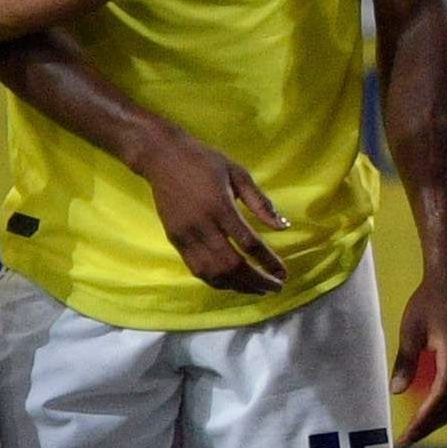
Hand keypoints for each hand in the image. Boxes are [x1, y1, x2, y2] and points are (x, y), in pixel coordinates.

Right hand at [135, 129, 289, 294]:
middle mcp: (201, 226)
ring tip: (257, 289)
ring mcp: (185, 236)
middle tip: (275, 288)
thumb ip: (261, 202)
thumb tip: (284, 226)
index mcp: (220, 207)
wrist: (162, 158)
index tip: (283, 274)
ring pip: (212, 272)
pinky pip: (196, 268)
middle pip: (231, 264)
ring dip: (237, 286)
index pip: (248, 243)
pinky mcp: (174, 240)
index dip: (268, 262)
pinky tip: (233, 283)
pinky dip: (216, 281)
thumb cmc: (205, 162)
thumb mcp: (239, 174)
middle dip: (255, 281)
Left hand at [393, 262, 446, 440]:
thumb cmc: (429, 301)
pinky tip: (436, 409)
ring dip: (440, 417)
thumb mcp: (410, 330)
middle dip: (430, 425)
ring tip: (419, 428)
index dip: (423, 420)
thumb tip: (395, 392)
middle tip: (408, 439)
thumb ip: (405, 363)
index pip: (440, 398)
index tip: (406, 436)